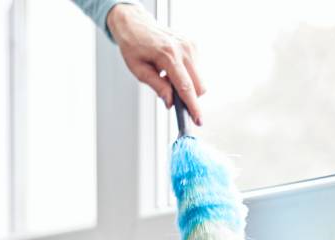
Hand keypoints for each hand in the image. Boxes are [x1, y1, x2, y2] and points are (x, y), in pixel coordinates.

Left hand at [107, 3, 204, 125]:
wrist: (137, 24)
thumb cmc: (134, 47)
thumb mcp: (139, 70)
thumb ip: (157, 86)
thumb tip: (170, 102)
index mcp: (169, 55)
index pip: (185, 87)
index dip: (192, 106)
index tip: (198, 120)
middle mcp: (184, 49)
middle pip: (199, 86)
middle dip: (190, 97)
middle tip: (172, 97)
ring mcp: (190, 45)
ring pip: (199, 79)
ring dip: (187, 85)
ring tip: (167, 77)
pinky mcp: (193, 45)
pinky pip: (196, 70)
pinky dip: (186, 75)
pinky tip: (172, 69)